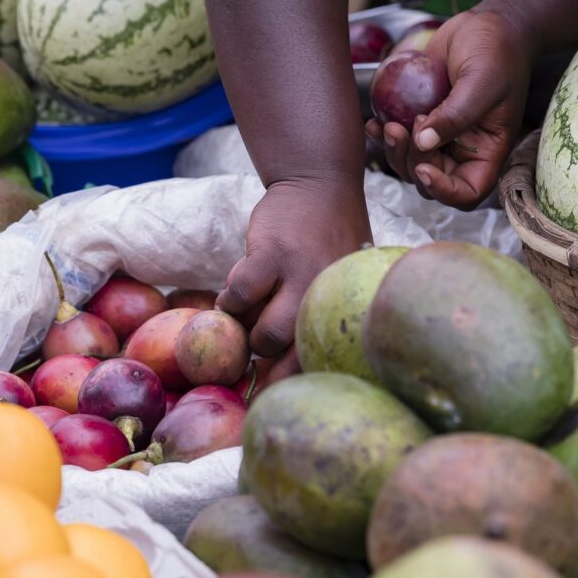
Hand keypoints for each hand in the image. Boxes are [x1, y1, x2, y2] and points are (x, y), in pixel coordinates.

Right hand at [218, 177, 371, 376]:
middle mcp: (329, 296)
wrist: (319, 184)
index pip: (326, 359)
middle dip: (268, 364)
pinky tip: (231, 297)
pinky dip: (229, 302)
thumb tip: (278, 366)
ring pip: (266, 334)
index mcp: (347, 306)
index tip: (273, 394)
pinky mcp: (270, 255)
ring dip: (247, 333)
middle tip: (253, 355)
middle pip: (293, 356)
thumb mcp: (341, 278)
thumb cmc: (329, 240)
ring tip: (243, 319)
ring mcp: (301, 275)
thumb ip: (319, 316)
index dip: (297, 384)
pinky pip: (240, 296)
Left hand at [366, 7, 536, 209]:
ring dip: (393, 152)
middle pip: (431, 181)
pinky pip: (399, 139)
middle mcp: (464, 150)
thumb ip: (455, 114)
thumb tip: (422, 142)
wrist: (489, 24)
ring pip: (410, 164)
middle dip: (411, 162)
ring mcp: (441, 136)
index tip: (424, 167)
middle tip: (404, 129)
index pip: (467, 193)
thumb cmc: (498, 51)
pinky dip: (382, 136)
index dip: (443, 191)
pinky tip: (372, 123)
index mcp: (487, 151)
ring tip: (387, 126)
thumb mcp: (481, 81)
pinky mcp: (422, 119)